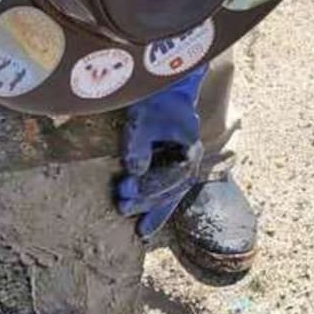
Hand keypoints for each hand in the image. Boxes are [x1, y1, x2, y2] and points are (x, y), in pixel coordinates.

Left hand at [115, 66, 207, 236]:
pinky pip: (168, 189)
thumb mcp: (144, 119)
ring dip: (155, 210)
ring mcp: (183, 163)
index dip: (148, 187)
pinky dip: (160, 206)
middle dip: (148, 202)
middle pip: (172, 190)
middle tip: (122, 207)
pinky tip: (149, 222)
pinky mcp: (173, 162)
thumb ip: (139, 145)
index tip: (126, 190)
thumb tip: (135, 172)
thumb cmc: (156, 98)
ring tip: (141, 230)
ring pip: (172, 193)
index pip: (170, 177)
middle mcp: (190, 160)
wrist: (166, 84)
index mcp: (188, 149)